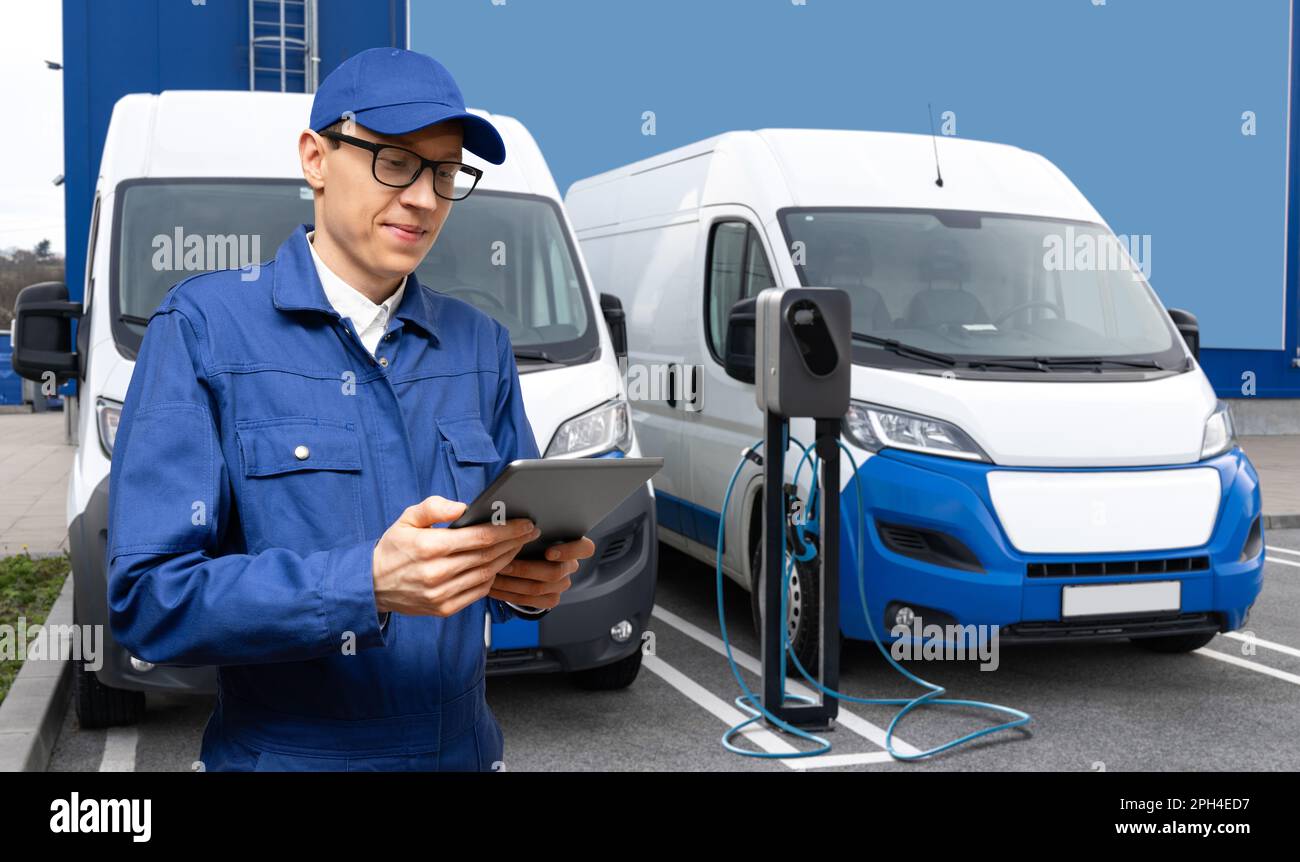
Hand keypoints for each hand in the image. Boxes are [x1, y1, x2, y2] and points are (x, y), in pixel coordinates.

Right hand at [372, 495, 539, 617]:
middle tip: (530, 533)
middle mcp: (437, 572)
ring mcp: (441, 594)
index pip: (479, 537)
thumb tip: (463, 507)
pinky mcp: (444, 608)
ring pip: (487, 575)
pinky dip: (492, 578)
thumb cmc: (393, 549)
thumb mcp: (406, 519)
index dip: (507, 530)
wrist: (372, 585)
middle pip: (488, 556)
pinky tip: (498, 566)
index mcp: (429, 547)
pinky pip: (478, 592)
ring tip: (517, 546)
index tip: (524, 524)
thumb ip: (434, 507)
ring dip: (507, 560)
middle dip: (513, 543)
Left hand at [489, 536, 593, 610]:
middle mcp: (571, 566)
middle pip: (555, 572)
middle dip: (526, 569)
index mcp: (575, 545)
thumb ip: (532, 527)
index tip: (549, 552)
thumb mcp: (536, 531)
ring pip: (539, 588)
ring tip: (494, 574)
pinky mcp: (551, 599)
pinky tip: (494, 588)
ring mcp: (562, 585)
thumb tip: (514, 522)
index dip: (569, 552)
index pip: (585, 549)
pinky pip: (530, 601)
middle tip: (504, 564)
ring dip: (511, 582)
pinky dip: (509, 594)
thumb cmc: (533, 539)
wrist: (530, 560)